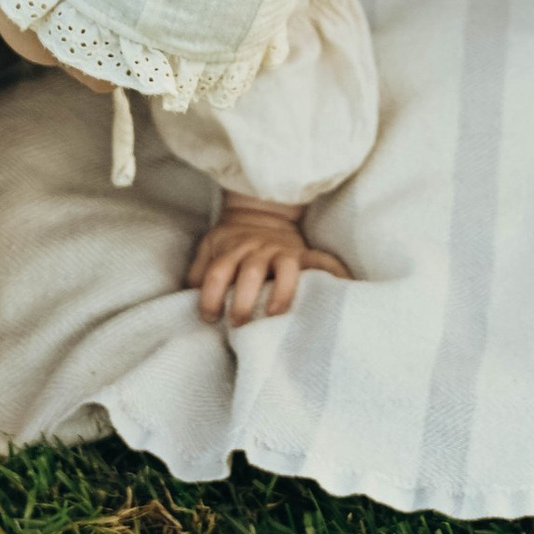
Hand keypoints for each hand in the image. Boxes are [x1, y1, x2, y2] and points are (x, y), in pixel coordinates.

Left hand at [188, 199, 349, 326]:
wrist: (261, 211)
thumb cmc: (231, 241)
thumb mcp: (208, 248)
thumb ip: (198, 272)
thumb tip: (189, 298)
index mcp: (231, 249)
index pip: (216, 273)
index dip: (210, 297)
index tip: (210, 318)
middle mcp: (256, 249)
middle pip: (249, 272)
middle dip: (242, 300)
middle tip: (238, 323)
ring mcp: (282, 251)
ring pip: (285, 269)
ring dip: (280, 292)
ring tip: (275, 314)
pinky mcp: (304, 254)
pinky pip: (322, 261)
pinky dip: (334, 272)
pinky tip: (343, 285)